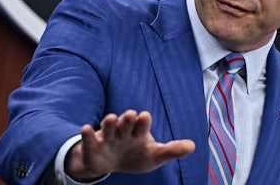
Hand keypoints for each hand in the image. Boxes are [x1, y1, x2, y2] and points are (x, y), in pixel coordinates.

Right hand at [65, 110, 195, 180]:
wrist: (111, 163)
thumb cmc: (136, 156)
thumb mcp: (154, 155)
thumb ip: (172, 150)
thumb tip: (193, 146)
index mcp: (139, 132)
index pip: (142, 125)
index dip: (143, 122)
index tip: (145, 116)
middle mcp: (123, 131)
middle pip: (126, 123)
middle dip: (127, 120)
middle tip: (130, 115)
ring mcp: (107, 138)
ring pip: (108, 128)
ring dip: (109, 123)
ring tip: (111, 119)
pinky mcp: (93, 146)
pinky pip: (89, 139)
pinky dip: (87, 135)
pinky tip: (87, 129)